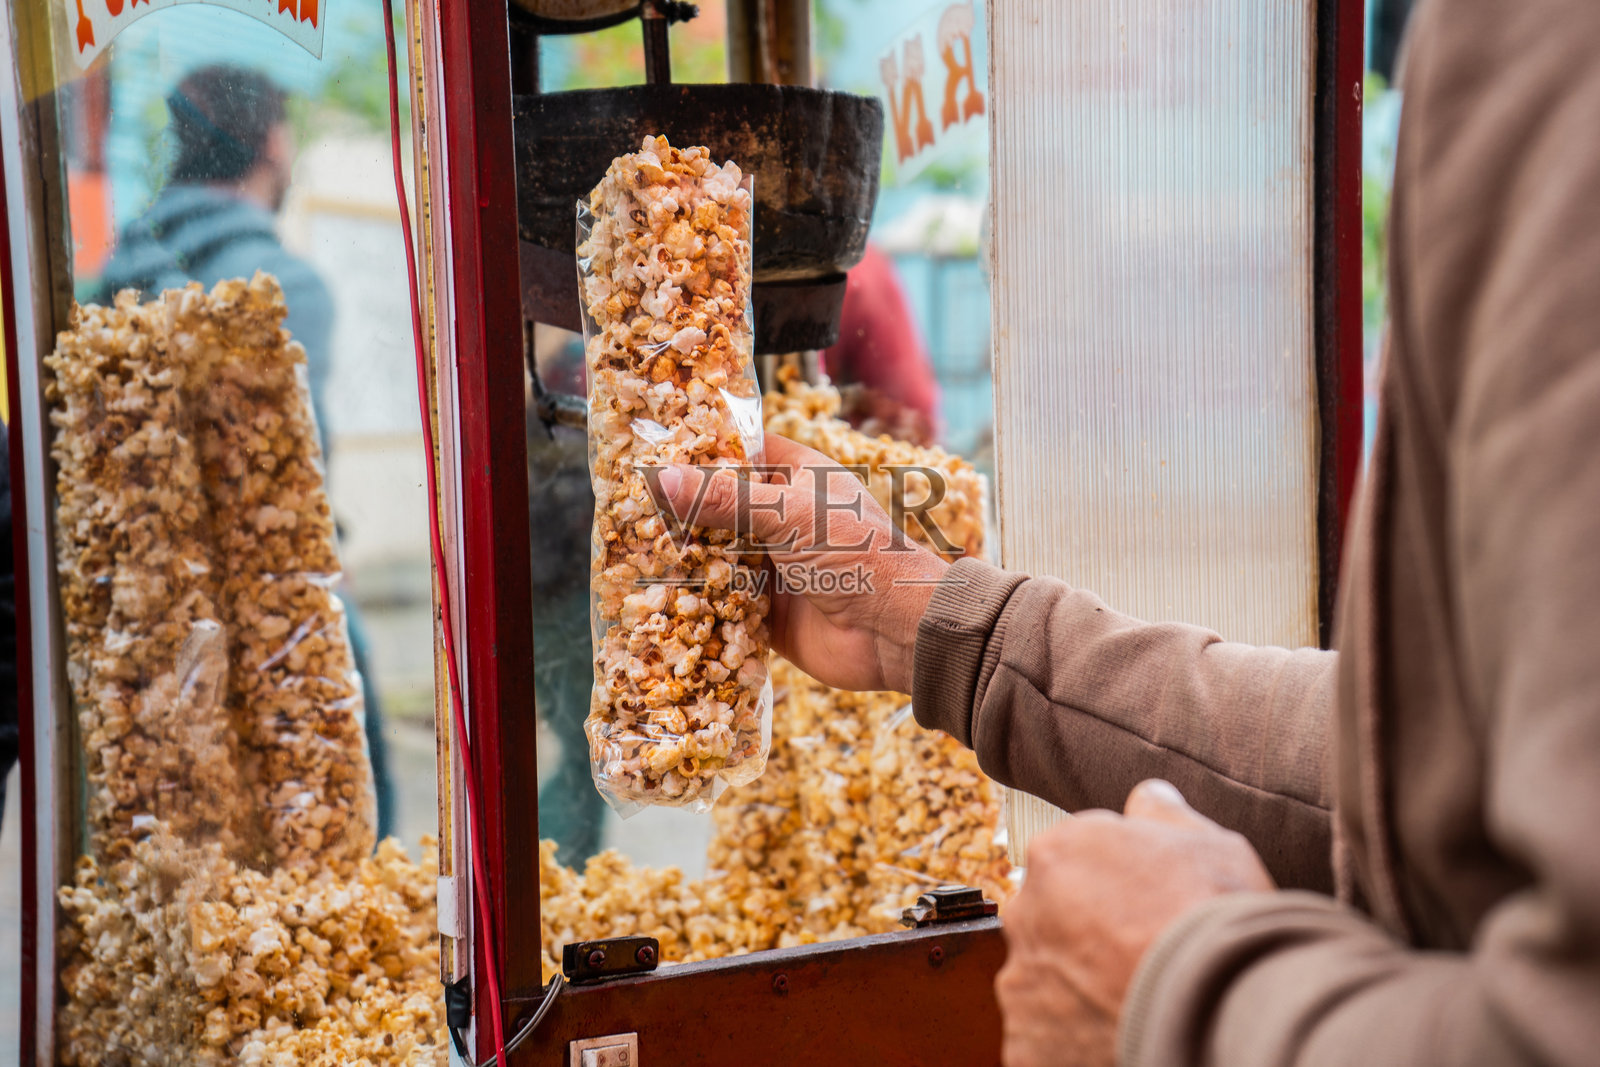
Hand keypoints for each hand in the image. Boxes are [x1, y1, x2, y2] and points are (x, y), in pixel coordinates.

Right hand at [651, 432, 948, 692]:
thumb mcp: (788, 515)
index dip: (702, 451)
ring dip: (684, 556)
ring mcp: (773, 565)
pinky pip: (722, 601)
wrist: (895, 631)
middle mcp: (783, 519)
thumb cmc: (858, 555)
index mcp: (798, 479)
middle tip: (626, 504)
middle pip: (721, 507)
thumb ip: (725, 499)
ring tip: (628, 546)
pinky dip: (696, 600)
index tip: (652, 449)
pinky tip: (654, 595)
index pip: (741, 453)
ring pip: (717, 554)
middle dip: (681, 509)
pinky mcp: (766, 611)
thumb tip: (664, 477)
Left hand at [996, 780, 1274, 1066]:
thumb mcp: (1207, 841)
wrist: (1217, 1003)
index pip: (1072, 866)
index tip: (1146, 913)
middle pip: (1051, 923)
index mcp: (1056, 854)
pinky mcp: (1025, 1045)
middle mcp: (1024, 913)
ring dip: (1077, 992)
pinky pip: (1044, 1042)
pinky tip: (1119, 1036)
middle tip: (1138, 960)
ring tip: (1133, 1004)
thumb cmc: (1215, 916)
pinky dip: (1073, 1043)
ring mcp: (1021, 984)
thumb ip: (1162, 814)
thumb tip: (1146, 797)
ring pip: (1045, 984)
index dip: (1115, 892)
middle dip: (1084, 939)